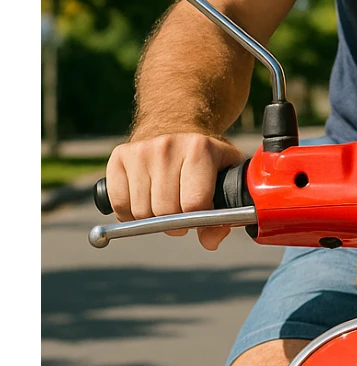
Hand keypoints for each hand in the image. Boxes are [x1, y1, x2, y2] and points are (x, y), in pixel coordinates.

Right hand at [105, 133, 243, 250]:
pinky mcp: (119, 156)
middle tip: (181, 213)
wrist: (174, 124)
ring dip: (153, 218)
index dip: (198, 220)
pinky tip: (144, 201)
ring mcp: (140, 151)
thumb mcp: (225, 174)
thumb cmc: (204, 156)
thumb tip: (209, 241)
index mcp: (200, 149)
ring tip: (164, 204)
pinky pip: (120, 204)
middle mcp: (167, 147)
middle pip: (165, 211)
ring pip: (141, 211)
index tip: (200, 216)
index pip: (194, 205)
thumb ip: (228, 210)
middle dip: (175, 222)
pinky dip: (130, 213)